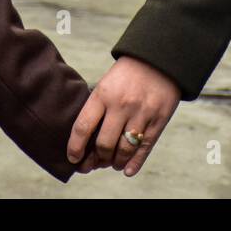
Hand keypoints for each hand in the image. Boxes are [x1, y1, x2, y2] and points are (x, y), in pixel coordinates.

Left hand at [67, 56, 179, 177]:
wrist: (158, 59)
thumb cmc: (126, 75)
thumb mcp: (105, 84)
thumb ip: (97, 108)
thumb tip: (86, 140)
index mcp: (103, 94)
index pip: (83, 127)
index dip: (75, 148)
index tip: (72, 158)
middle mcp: (121, 105)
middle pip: (104, 144)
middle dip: (98, 158)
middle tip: (97, 162)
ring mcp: (141, 114)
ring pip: (124, 150)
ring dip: (116, 162)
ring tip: (113, 163)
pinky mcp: (158, 120)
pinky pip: (144, 148)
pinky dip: (134, 163)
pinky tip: (126, 170)